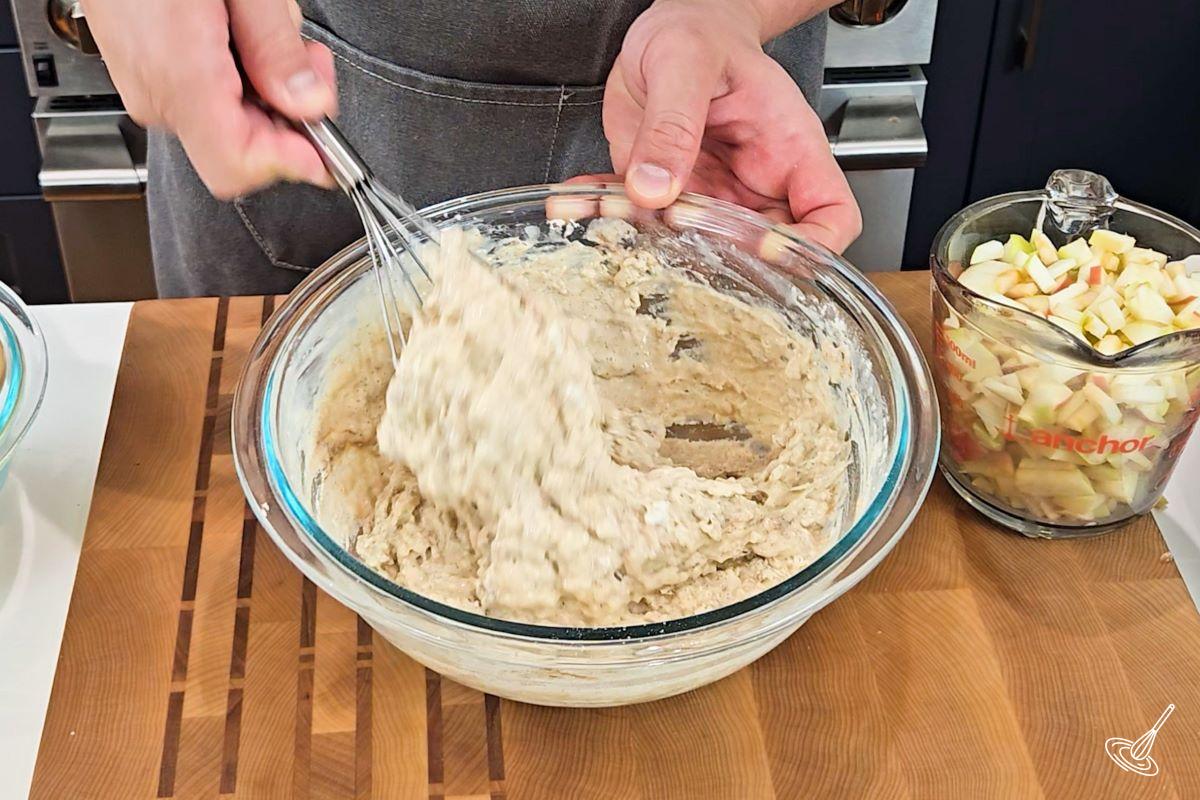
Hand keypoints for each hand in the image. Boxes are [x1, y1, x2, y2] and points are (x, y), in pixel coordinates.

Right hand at [81, 0, 336, 197]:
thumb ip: (277, 48)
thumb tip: (311, 106)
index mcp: (181, 75)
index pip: (238, 166)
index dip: (291, 164)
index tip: (327, 149)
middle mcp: (156, 91)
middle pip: (238, 151)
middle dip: (287, 122)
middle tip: (311, 71)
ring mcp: (145, 84)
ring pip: (224, 127)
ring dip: (266, 96)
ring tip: (273, 37)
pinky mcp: (144, 70)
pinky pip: (202, 100)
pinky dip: (238, 82)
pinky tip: (244, 39)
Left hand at [590, 0, 860, 253]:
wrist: (670, 30)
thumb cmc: (701, 34)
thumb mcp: (686, 62)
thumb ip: (674, 124)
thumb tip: (656, 188)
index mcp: (789, 150)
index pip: (831, 218)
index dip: (809, 247)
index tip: (767, 249)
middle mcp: (756, 184)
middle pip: (765, 254)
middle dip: (721, 262)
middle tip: (673, 241)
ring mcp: (713, 199)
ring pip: (698, 251)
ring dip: (650, 244)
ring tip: (610, 216)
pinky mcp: (669, 199)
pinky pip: (644, 225)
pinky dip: (609, 218)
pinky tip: (580, 202)